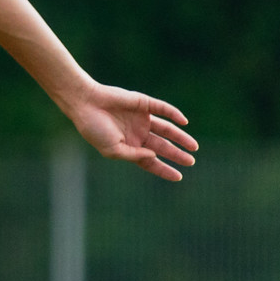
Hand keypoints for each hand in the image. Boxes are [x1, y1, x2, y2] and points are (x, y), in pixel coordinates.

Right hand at [64, 82, 197, 181]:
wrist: (85, 104)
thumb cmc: (94, 128)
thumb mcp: (112, 149)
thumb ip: (133, 155)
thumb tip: (154, 155)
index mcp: (128, 146)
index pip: (150, 160)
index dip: (164, 169)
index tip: (179, 176)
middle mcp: (137, 133)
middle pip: (162, 146)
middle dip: (176, 154)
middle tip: (191, 161)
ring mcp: (141, 118)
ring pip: (167, 129)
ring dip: (180, 137)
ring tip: (193, 147)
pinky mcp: (143, 104)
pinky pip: (162, 109)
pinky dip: (174, 114)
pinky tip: (184, 122)